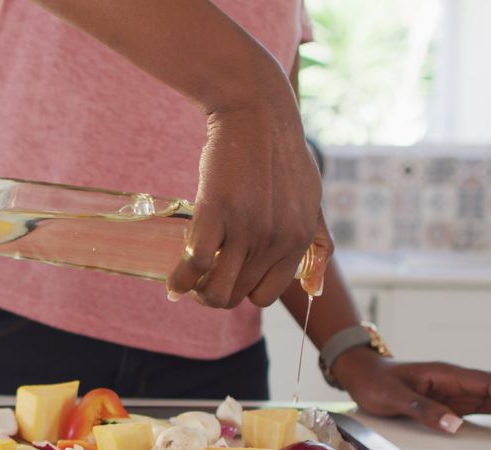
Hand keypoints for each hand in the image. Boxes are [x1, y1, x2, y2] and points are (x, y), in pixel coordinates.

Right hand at [166, 101, 328, 307]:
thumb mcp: (312, 201)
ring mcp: (246, 228)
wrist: (257, 112)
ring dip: (196, 292)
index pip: (265, 295)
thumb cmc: (281, 154)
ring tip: (187, 280)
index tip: (227, 277)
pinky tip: (172, 281)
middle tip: (200, 280)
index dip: (242, 291)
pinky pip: (196, 265)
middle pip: (237, 296)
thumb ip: (318, 244)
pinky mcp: (216, 211)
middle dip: (215, 294)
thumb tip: (315, 289)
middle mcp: (275, 240)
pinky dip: (179, 279)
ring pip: (216, 290)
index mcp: (297, 240)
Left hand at [334, 348, 490, 434]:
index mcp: (446, 374)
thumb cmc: (374, 381)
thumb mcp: (390, 396)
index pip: (490, 383)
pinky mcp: (456, 401)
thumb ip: (420, 408)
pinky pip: (490, 405)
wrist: (362, 373)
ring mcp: (459, 390)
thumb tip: (453, 424)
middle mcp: (458, 380)